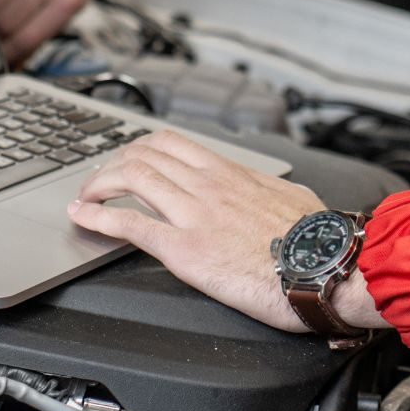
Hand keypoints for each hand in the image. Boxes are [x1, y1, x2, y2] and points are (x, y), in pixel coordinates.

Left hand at [67, 132, 387, 334]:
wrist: (325, 267)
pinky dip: (98, 217)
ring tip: (86, 197)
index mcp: (233, 173)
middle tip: (98, 182)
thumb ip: (268, 191)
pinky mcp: (186, 249)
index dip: (140, 147)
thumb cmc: (316, 240)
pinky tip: (84, 218)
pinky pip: (131, 223)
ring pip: (132, 177)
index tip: (128, 158)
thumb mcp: (292, 198)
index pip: (173, 142)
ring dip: (99, 185)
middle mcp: (209, 185)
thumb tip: (268, 192)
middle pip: (144, 154)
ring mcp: (195, 214)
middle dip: (111, 164)